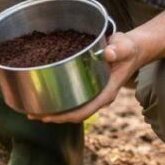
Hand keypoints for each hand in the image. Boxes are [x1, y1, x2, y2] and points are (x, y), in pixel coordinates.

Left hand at [30, 30, 145, 123]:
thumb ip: (118, 50)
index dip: (66, 116)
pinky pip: (72, 98)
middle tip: (32, 114)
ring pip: (72, 108)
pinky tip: (43, 96)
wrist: (133, 50)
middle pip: (75, 114)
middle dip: (54, 117)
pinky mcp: (89, 87)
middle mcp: (99, 96)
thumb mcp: (124, 47)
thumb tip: (108, 53)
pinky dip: (57, 99)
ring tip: (31, 109)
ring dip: (53, 110)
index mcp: (107, 92)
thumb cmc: (128, 49)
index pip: (85, 110)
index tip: (49, 117)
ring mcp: (94, 93)